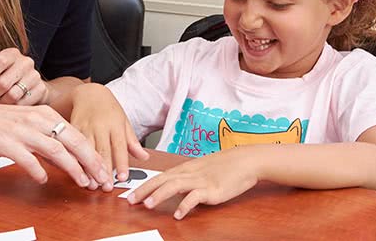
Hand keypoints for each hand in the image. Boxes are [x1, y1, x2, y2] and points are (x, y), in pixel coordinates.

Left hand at [0, 48, 47, 104]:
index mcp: (13, 54)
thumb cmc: (6, 76)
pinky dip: (13, 106)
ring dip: (2, 101)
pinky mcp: (41, 90)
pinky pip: (21, 104)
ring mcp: (35, 76)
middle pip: (3, 83)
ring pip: (12, 95)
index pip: (0, 61)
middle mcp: (26, 62)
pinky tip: (11, 102)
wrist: (30, 86)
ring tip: (1, 98)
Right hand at [0, 97, 110, 187]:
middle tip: (103, 180)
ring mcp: (22, 130)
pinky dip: (37, 170)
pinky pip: (26, 157)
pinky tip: (42, 179)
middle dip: (92, 162)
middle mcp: (37, 119)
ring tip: (83, 182)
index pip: (77, 135)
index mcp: (45, 114)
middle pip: (73, 141)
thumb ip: (46, 142)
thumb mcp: (27, 126)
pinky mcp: (5, 141)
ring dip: (73, 168)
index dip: (93, 154)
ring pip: (56, 149)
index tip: (105, 171)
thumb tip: (66, 162)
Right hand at [69, 84, 148, 189]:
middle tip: (107, 187)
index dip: (121, 163)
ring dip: (88, 169)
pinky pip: (73, 146)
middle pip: (102, 150)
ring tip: (91, 184)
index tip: (123, 177)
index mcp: (115, 124)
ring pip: (86, 150)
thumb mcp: (124, 121)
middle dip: (104, 170)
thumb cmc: (109, 109)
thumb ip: (132, 142)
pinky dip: (74, 159)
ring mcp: (85, 127)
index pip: (120, 146)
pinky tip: (76, 171)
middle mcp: (100, 126)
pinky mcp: (72, 128)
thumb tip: (145, 157)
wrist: (89, 94)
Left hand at [127, 146, 259, 218]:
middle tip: (130, 200)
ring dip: (159, 195)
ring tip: (147, 205)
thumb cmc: (225, 166)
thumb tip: (172, 189)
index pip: (160, 176)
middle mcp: (190, 173)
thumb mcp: (201, 170)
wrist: (246, 161)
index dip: (144, 184)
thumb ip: (186, 178)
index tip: (130, 193)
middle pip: (162, 180)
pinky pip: (195, 197)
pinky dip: (185, 205)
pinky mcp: (212, 189)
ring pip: (175, 186)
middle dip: (144, 190)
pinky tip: (178, 214)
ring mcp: (200, 180)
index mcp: (185, 168)